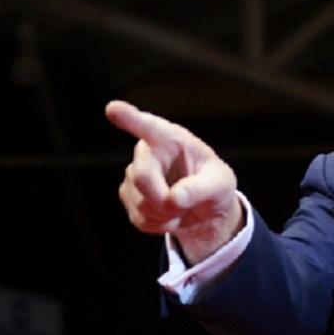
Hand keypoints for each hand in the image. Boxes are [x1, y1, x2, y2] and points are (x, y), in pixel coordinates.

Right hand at [106, 100, 243, 263]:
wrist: (205, 211)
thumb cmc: (213, 186)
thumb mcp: (220, 184)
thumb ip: (200, 189)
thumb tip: (174, 199)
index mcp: (171, 139)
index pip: (148, 127)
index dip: (130, 118)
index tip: (113, 109)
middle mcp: (147, 153)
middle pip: (141, 177)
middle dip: (163, 200)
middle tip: (183, 206)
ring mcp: (133, 176)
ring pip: (142, 204)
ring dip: (167, 215)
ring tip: (181, 206)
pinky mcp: (128, 197)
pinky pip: (140, 220)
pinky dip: (160, 225)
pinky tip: (170, 215)